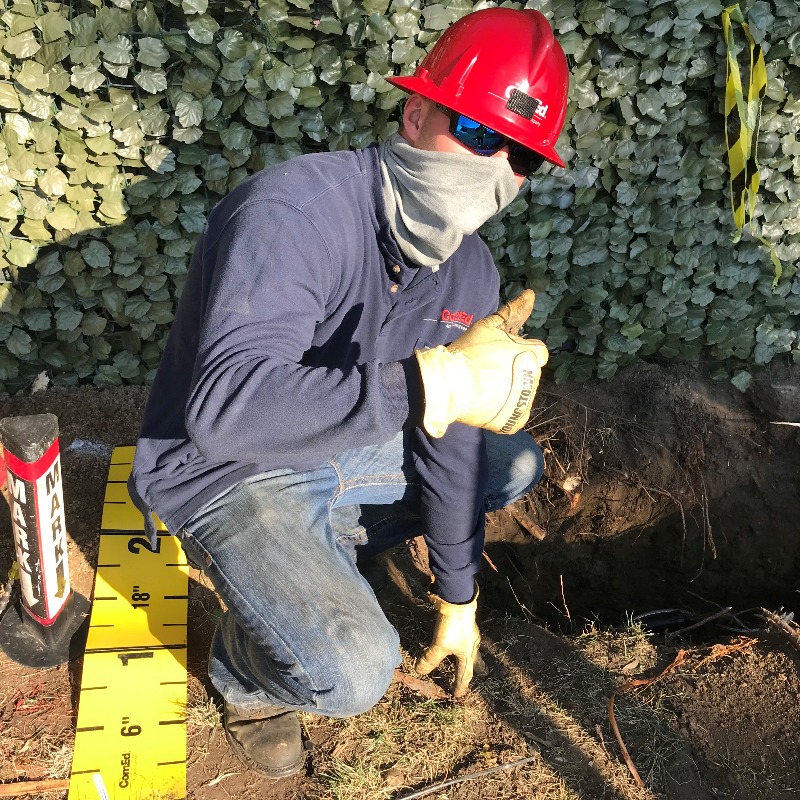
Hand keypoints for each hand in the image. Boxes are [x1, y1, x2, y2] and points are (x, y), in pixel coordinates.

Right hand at [415, 290, 547, 436]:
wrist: (448, 384)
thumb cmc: (467, 353)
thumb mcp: (488, 327)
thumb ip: (512, 311)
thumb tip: (532, 293)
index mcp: (532, 355)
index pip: (538, 352)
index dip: (518, 352)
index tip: (499, 356)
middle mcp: (534, 379)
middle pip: (530, 373)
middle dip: (515, 371)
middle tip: (487, 372)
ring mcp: (525, 401)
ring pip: (523, 394)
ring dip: (509, 391)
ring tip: (485, 388)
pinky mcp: (516, 421)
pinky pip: (516, 416)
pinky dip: (505, 412)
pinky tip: (489, 404)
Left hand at [415, 588, 485, 697]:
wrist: (458, 599)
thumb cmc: (452, 626)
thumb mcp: (439, 645)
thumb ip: (430, 659)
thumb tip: (420, 671)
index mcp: (468, 654)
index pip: (464, 674)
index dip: (460, 685)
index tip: (458, 695)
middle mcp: (471, 644)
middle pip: (473, 661)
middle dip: (474, 670)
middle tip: (480, 676)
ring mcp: (469, 632)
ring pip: (469, 648)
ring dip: (468, 656)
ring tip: (468, 658)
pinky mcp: (463, 623)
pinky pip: (463, 637)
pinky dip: (461, 643)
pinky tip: (458, 639)